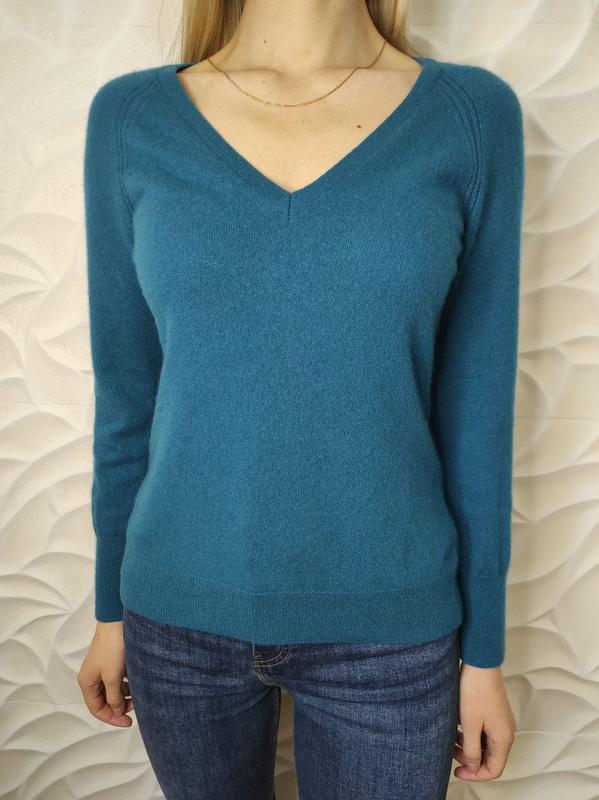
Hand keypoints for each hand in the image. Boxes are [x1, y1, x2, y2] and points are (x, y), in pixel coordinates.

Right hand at [77, 620, 132, 726]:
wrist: (117, 622)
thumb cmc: (112, 646)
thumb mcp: (112, 677)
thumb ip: (114, 696)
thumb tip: (116, 710)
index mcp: (87, 682)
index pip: (97, 709)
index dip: (112, 718)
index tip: (127, 722)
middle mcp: (92, 677)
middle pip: (104, 701)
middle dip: (119, 706)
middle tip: (134, 706)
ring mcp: (102, 669)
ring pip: (113, 690)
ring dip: (124, 695)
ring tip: (137, 694)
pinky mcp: (112, 662)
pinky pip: (118, 679)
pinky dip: (126, 684)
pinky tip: (135, 682)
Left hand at [453, 662, 515, 780]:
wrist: (480, 663)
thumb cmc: (476, 689)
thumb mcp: (470, 723)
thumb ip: (472, 749)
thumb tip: (474, 766)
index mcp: (503, 738)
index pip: (494, 769)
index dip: (475, 775)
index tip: (459, 771)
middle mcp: (505, 731)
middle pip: (490, 758)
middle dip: (470, 760)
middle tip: (453, 754)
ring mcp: (500, 721)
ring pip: (486, 744)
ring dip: (469, 746)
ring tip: (452, 740)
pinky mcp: (494, 712)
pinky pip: (484, 732)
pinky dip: (471, 734)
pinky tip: (457, 727)